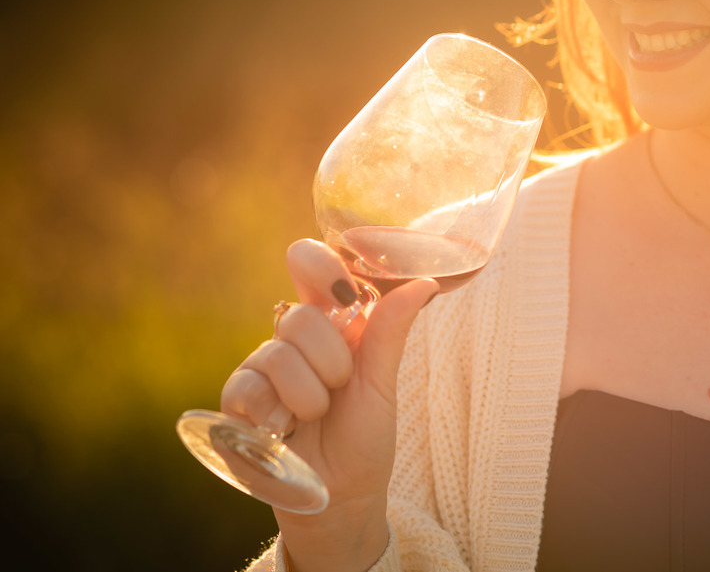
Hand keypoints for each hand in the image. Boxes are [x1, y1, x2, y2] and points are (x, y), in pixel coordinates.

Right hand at [220, 239, 438, 569]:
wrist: (342, 497)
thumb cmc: (364, 436)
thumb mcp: (382, 383)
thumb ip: (392, 330)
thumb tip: (424, 281)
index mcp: (330, 325)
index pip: (311, 268)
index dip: (318, 263)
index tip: (339, 286)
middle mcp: (292, 340)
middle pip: (298, 316)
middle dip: (331, 361)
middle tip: (339, 390)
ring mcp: (260, 369)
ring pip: (275, 354)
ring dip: (307, 395)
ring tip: (314, 417)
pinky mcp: (235, 404)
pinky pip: (248, 388)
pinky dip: (274, 413)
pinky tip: (285, 430)